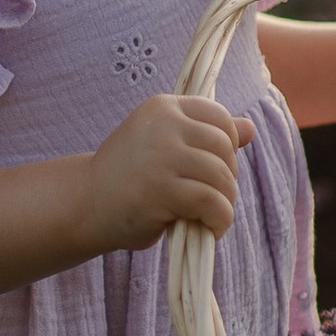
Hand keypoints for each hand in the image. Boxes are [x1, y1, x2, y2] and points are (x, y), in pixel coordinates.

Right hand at [82, 93, 249, 251]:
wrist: (85, 204)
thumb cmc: (128, 177)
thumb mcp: (163, 144)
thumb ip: (203, 135)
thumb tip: (251, 128)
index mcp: (163, 107)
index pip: (219, 116)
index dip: (227, 145)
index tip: (212, 167)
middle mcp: (163, 125)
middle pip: (224, 147)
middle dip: (226, 177)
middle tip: (210, 198)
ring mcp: (161, 156)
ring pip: (222, 176)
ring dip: (224, 202)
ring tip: (208, 215)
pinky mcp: (161, 190)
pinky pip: (212, 202)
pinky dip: (220, 219)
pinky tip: (209, 228)